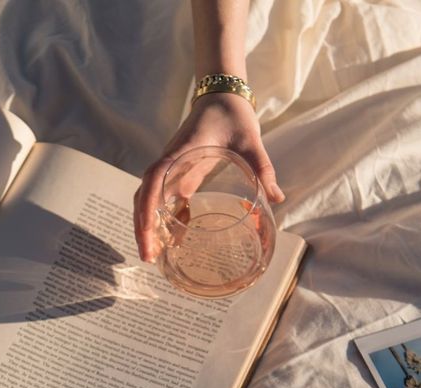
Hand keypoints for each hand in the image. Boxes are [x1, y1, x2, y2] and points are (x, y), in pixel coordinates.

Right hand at [133, 94, 283, 262]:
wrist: (222, 97)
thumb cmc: (233, 115)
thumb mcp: (250, 141)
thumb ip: (262, 168)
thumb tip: (277, 198)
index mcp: (182, 152)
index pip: (155, 178)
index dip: (148, 203)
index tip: (147, 227)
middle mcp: (171, 163)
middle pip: (145, 197)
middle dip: (143, 227)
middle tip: (148, 256)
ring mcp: (172, 170)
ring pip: (148, 201)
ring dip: (147, 227)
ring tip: (151, 256)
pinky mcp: (178, 175)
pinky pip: (163, 200)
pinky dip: (163, 221)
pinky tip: (171, 242)